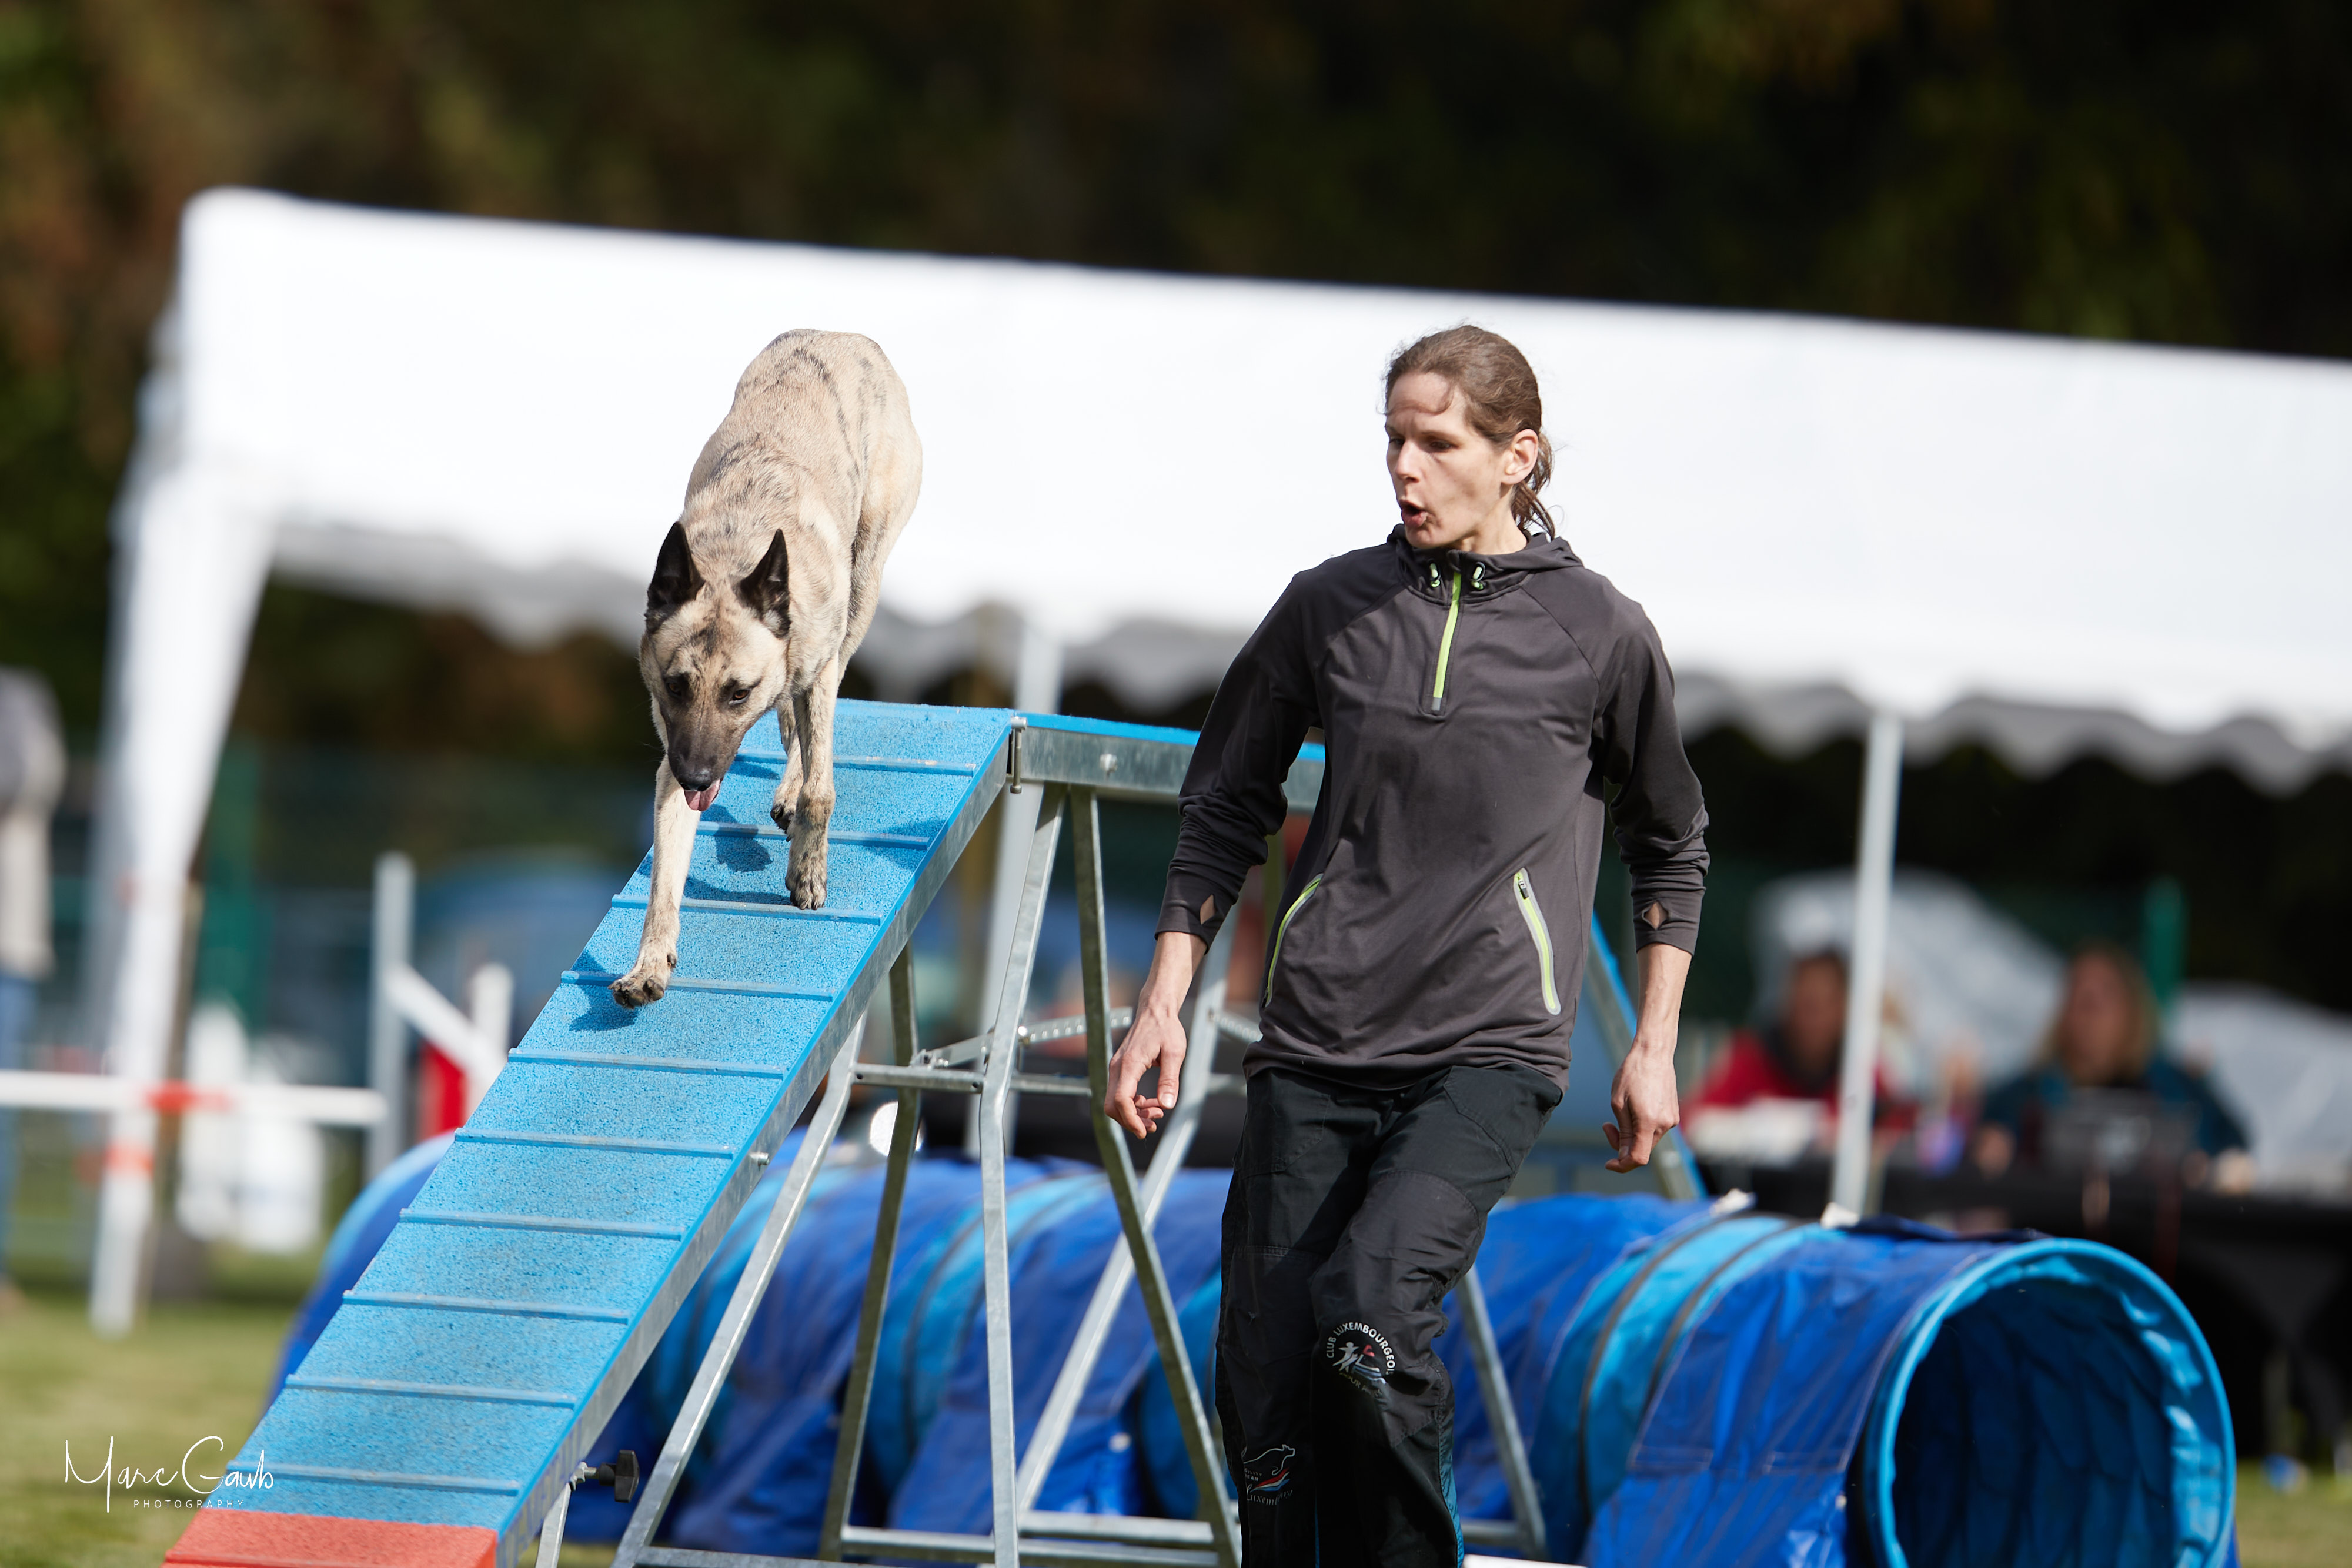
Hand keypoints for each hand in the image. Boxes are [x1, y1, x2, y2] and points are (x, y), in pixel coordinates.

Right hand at [1105, 931, 1204, 1138]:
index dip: (1131, 1120)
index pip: (1120, 1101)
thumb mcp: (1175, 1054)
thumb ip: (1170, 1080)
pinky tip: (1151, 1103)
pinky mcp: (1121, 1068)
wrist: (1156, 1010)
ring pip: (1115, 1101)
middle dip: (1131, 1121)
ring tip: (1157, 1114)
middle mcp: (1117, 1068)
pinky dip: (1133, 1103)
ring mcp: (1117, 1068)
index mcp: (1129, 1065)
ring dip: (1134, 1113)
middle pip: (1113, 1106)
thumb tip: (1167, 1106)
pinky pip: (1120, 1093)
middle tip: (1154, 1126)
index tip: (1145, 1131)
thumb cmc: (1167, 1029)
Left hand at [1604, 1041, 1679, 1170]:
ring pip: (1648, 1140)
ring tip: (1619, 1113)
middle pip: (1642, 1149)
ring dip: (1632, 1134)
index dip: (1622, 1165)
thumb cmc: (1632, 1073)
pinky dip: (1642, 1127)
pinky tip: (1634, 1109)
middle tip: (1607, 1126)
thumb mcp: (1618, 1103)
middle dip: (1622, 1144)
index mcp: (1649, 1122)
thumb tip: (1623, 1155)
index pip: (1638, 1158)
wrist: (1653, 1053)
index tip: (1608, 1163)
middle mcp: (1665, 1124)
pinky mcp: (1673, 1114)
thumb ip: (1622, 1132)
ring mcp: (1672, 1119)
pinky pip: (1655, 1129)